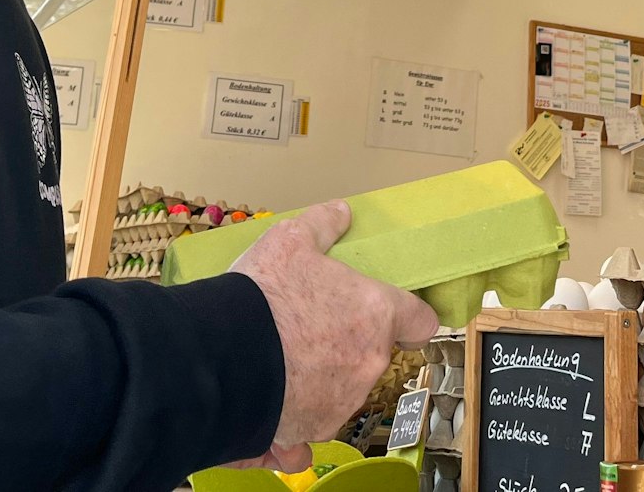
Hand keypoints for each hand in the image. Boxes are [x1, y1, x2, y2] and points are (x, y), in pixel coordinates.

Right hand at [232, 202, 438, 463]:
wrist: (222, 358)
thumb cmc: (264, 294)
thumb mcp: (289, 241)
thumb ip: (322, 225)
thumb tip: (342, 212)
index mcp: (375, 314)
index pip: (421, 321)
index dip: (408, 318)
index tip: (394, 318)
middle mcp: (369, 362)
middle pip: (373, 354)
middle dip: (347, 345)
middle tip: (309, 330)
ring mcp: (343, 401)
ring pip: (342, 390)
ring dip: (321, 380)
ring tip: (279, 365)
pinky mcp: (312, 431)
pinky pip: (311, 428)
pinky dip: (297, 424)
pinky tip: (273, 414)